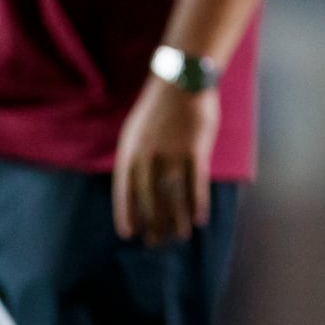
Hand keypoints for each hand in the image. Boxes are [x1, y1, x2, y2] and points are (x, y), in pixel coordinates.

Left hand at [112, 77, 218, 244]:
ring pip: (173, 194)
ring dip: (177, 219)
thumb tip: (138, 187)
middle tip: (156, 242)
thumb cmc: (159, 108)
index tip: (129, 234)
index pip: (124, 189)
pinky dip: (198, 204)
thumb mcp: (136, 131)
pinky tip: (200, 219)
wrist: (181, 82)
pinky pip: (196, 183)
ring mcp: (172, 153)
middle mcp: (148, 155)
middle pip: (149, 197)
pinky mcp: (196, 150)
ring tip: (179, 236)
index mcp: (130, 151)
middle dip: (153, 222)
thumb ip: (137, 158)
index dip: (126, 213)